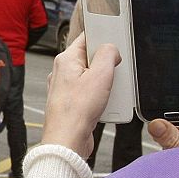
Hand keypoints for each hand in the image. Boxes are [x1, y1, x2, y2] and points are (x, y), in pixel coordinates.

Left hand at [41, 34, 118, 156]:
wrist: (68, 140)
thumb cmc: (76, 111)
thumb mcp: (100, 76)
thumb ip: (107, 55)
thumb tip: (111, 48)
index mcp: (66, 59)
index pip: (86, 38)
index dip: (102, 37)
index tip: (115, 39)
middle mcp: (63, 72)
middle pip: (90, 58)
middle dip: (106, 63)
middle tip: (115, 69)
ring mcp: (67, 88)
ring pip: (91, 76)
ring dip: (105, 82)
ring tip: (110, 89)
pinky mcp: (73, 102)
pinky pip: (90, 92)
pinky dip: (101, 96)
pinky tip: (106, 102)